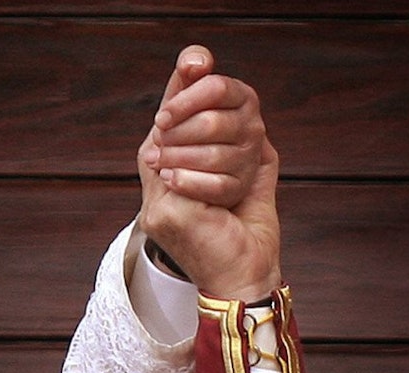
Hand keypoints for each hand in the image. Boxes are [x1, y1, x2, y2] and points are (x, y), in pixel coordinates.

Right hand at [136, 46, 280, 302]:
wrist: (246, 277)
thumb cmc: (244, 229)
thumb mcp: (247, 171)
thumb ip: (239, 134)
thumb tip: (236, 97)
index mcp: (169, 165)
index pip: (171, 111)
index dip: (182, 83)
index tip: (199, 60)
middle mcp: (156, 179)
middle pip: (177, 120)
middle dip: (220, 126)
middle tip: (252, 146)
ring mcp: (155, 198)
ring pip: (186, 144)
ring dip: (226, 161)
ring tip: (239, 186)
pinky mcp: (166, 213)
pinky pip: (193, 175)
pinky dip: (222, 185)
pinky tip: (228, 202)